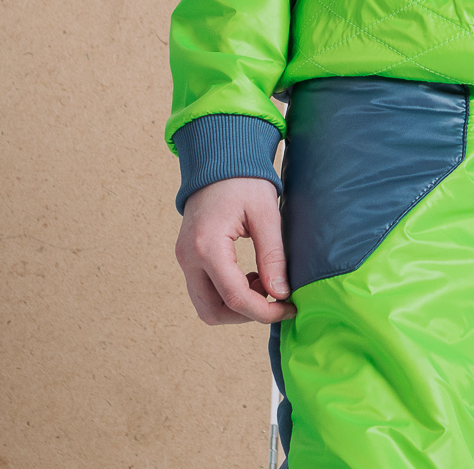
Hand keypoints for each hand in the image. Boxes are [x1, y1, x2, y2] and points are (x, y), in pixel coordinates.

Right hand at [175, 177, 295, 324]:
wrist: (218, 159)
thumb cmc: (244, 180)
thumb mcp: (266, 214)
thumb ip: (273, 255)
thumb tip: (281, 293)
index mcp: (207, 246)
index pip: (234, 297)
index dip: (264, 310)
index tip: (289, 307)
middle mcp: (189, 257)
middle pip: (213, 311)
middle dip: (247, 314)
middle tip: (276, 298)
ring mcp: (184, 258)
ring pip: (206, 306)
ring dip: (235, 306)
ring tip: (263, 282)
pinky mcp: (187, 257)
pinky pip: (203, 291)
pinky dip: (226, 294)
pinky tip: (249, 276)